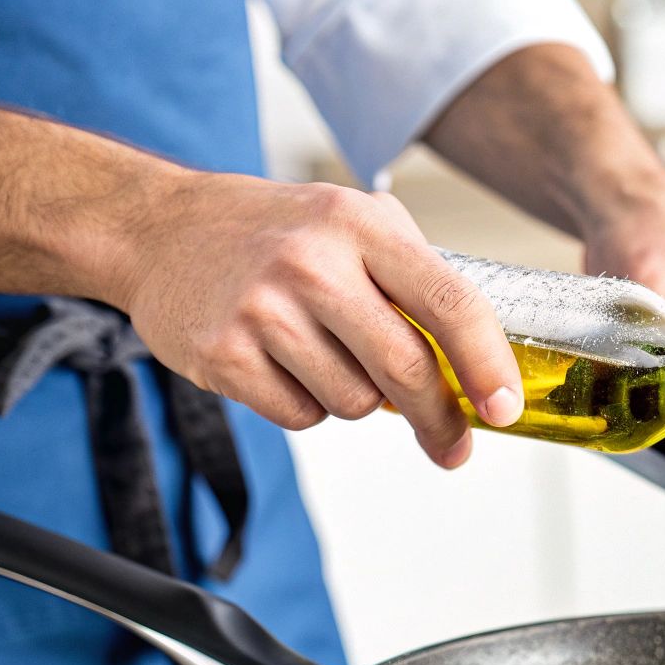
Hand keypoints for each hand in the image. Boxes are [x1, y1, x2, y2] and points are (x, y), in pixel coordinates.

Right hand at [110, 173, 522, 467]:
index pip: (449, 301)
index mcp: (359, 224)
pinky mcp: (223, 356)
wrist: (159, 230)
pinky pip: (302, 418)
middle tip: (454, 445)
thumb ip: (413, 274)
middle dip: (440, 419)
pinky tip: (284, 366)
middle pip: (406, 369)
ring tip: (325, 356)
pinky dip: (308, 407)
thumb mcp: (348, 218)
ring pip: (356, 402)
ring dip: (358, 399)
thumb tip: (481, 358)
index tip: (505, 408)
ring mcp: (263, 310)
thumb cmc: (272, 232)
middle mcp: (312, 263)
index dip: (487, 364)